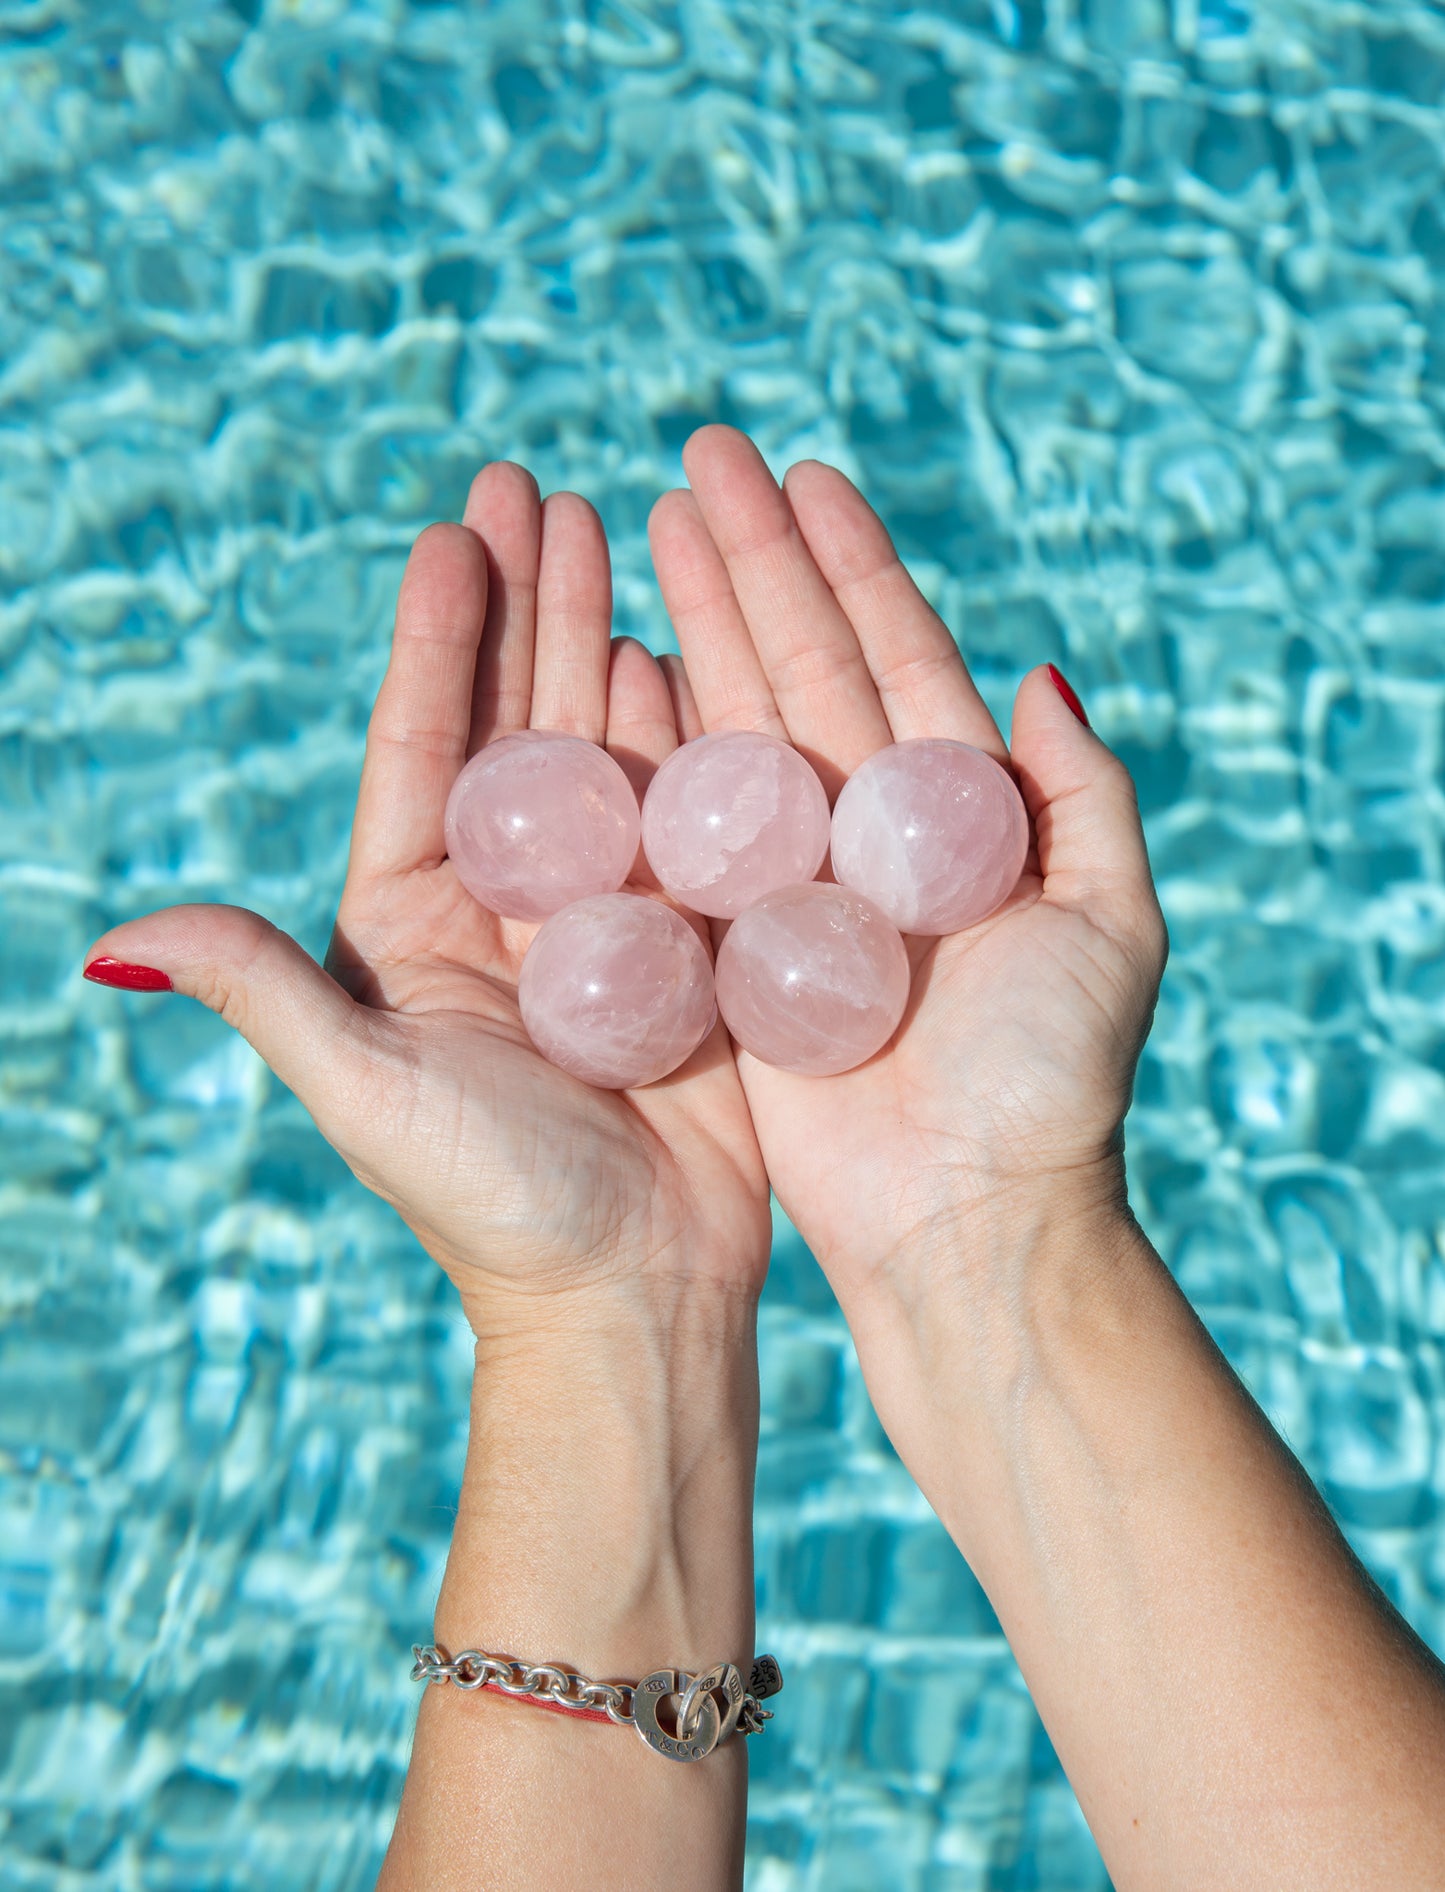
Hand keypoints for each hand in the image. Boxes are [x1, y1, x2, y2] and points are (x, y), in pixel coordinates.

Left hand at [85, 466, 769, 1332]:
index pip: (424, 746)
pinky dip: (695, 727)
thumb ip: (264, 989)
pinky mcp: (695, 937)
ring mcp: (608, 909)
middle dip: (528, 601)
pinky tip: (693, 648)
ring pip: (605, 745)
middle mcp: (510, 898)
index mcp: (417, 919)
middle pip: (516, 719)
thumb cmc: (493, 1203)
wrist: (635, 1293)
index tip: (453, 530)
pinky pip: (694, 809)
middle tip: (540, 488)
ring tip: (620, 534)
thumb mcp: (364, 1088)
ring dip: (609, 637)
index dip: (436, 636)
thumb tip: (117, 934)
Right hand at [648, 427, 1168, 1297]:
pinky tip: (617, 663)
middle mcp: (866, 831)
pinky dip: (650, 748)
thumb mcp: (1114, 926)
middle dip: (751, 562)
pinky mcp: (724, 947)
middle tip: (696, 460)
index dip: (849, 562)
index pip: (895, 654)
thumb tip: (1044, 674)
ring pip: (734, 726)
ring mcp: (790, 884)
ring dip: (695, 623)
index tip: (801, 474)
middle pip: (802, 666)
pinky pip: (680, 830)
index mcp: (957, 813)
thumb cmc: (1049, 1085)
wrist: (963, 1225)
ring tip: (644, 526)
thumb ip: (1087, 797)